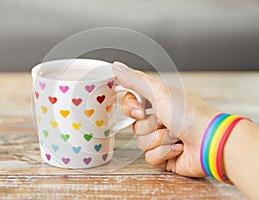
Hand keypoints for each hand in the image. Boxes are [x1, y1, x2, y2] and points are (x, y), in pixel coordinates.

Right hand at [112, 62, 219, 176]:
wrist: (211, 141)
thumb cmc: (190, 114)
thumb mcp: (160, 92)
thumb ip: (136, 80)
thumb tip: (116, 67)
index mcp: (158, 102)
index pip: (130, 104)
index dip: (130, 108)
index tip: (140, 110)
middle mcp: (159, 120)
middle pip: (135, 126)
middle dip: (151, 126)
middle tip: (167, 122)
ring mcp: (161, 139)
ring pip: (141, 143)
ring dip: (160, 139)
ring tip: (177, 136)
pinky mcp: (165, 157)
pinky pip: (150, 158)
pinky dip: (164, 153)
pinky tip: (179, 148)